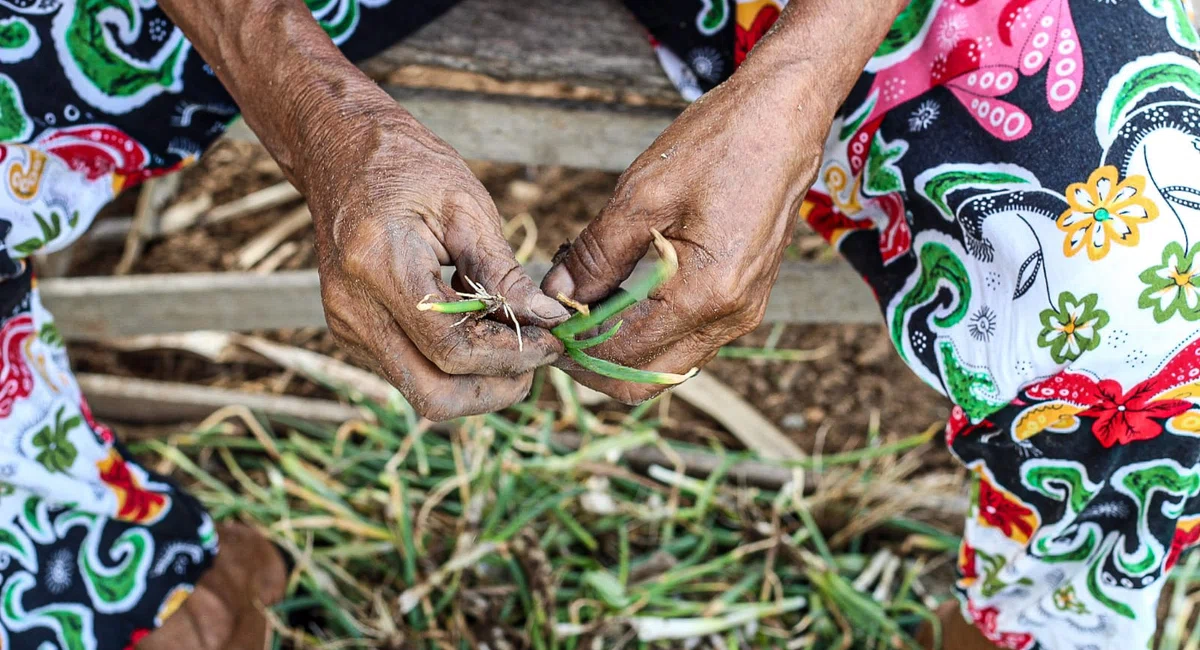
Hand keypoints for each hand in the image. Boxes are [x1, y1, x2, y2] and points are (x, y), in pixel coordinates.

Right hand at [308, 107, 569, 419]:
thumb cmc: (409, 168)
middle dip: (495, 387)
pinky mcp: (350, 333)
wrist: (340, 154)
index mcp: (380, 264)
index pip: (451, 347)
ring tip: (515, 345)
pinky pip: (409, 370)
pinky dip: (452, 364)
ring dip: (477, 381)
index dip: (510, 355)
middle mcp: (353, 307)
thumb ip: (505, 272)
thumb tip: (549, 319)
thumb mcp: (467, 207)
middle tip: (538, 359)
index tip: (552, 340)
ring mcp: (346, 326)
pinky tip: (479, 330)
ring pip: (421, 391)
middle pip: (432, 393)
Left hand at [541, 65, 828, 402]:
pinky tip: (620, 293)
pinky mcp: (744, 300)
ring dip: (620, 346)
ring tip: (583, 301)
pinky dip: (648, 330)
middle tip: (557, 322)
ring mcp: (742, 313)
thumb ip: (595, 255)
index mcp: (704, 295)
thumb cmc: (717, 144)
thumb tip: (557, 295)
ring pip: (666, 364)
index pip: (621, 356)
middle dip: (593, 360)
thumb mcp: (641, 195)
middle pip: (645, 378)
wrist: (783, 118)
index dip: (573, 348)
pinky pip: (687, 339)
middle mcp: (730, 317)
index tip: (542, 322)